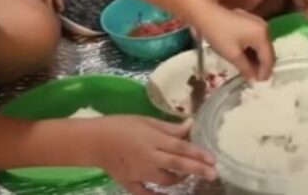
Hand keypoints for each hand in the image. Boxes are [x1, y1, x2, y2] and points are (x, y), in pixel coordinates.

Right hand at [87, 116, 215, 194]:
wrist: (93, 141)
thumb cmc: (121, 125)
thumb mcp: (146, 121)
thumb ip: (169, 127)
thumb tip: (191, 125)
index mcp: (153, 139)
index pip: (181, 147)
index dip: (198, 153)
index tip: (213, 159)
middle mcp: (149, 158)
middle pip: (177, 165)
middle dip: (197, 169)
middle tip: (213, 173)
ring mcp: (139, 173)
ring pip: (165, 180)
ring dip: (179, 179)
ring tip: (188, 176)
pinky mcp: (129, 183)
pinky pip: (145, 194)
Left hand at [194, 6, 273, 80]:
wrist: (207, 13)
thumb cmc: (220, 34)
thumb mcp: (232, 55)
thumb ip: (246, 68)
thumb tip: (253, 78)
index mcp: (262, 36)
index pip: (268, 58)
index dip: (265, 72)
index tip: (259, 83)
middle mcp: (265, 28)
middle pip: (268, 51)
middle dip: (262, 66)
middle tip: (254, 78)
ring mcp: (259, 23)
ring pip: (262, 46)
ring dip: (257, 58)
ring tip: (249, 69)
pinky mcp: (252, 22)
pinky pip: (257, 39)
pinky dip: (253, 49)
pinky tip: (245, 57)